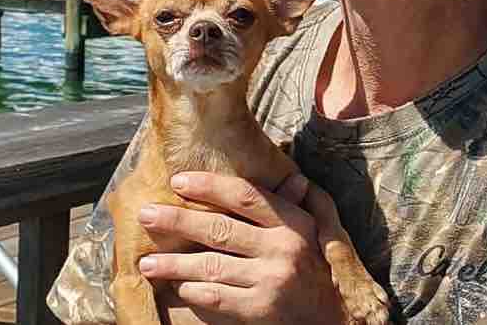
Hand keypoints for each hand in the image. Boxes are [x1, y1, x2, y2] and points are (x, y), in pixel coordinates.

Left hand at [137, 172, 348, 324]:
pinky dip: (195, 291)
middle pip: (220, 228)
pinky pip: (219, 298)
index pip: (245, 196)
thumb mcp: (319, 229)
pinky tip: (178, 287)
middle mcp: (282, 248)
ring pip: (212, 266)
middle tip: (146, 214)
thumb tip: (294, 176)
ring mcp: (271, 281)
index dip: (210, 186)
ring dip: (175, 263)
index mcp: (294, 221)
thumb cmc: (324, 266)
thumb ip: (300, 204)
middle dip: (178, 220)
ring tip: (147, 262)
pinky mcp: (261, 311)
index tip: (179, 180)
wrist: (339, 318)